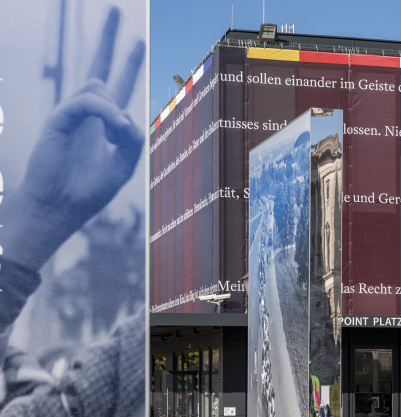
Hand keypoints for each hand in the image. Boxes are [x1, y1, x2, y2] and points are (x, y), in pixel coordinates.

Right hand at [0, 8, 143, 271]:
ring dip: (113, 111)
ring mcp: (70, 114)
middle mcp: (88, 114)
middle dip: (109, 40)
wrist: (58, 209)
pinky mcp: (57, 119)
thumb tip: (126, 114)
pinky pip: (87, 103)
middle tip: (117, 11)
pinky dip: (105, 113)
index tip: (138, 42)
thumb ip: (131, 139)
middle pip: (98, 67)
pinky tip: (116, 126)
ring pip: (98, 88)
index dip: (128, 65)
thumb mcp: (121, 166)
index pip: (118, 86)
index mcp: (104, 123)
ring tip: (114, 139)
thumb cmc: (87, 191)